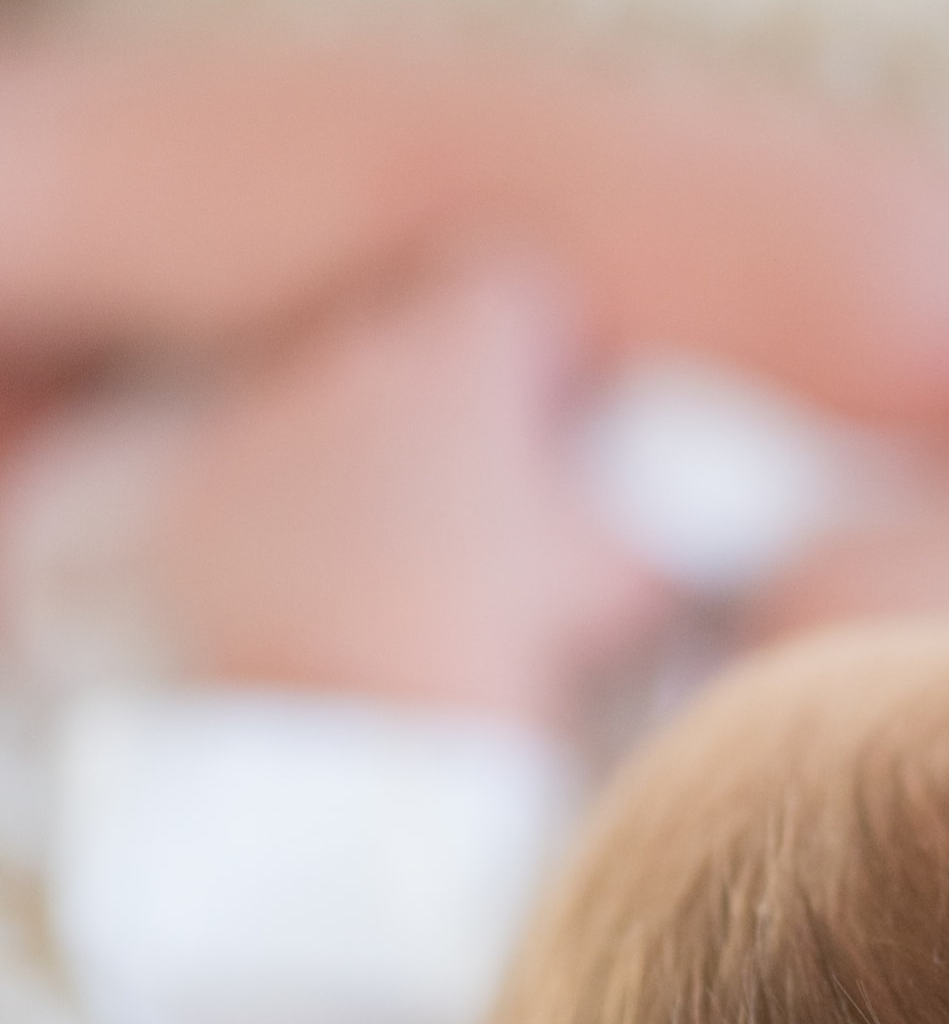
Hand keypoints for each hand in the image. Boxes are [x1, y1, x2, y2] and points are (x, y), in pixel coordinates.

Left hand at [153, 258, 666, 722]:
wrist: (365, 734)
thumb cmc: (512, 641)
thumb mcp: (627, 573)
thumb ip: (651, 515)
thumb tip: (675, 515)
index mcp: (465, 349)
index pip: (510, 288)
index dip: (537, 347)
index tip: (550, 406)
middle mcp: (355, 351)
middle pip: (406, 328)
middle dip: (439, 390)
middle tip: (474, 479)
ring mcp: (264, 414)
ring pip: (316, 394)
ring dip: (355, 441)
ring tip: (391, 540)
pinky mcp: (198, 490)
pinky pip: (242, 472)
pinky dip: (274, 510)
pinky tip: (317, 582)